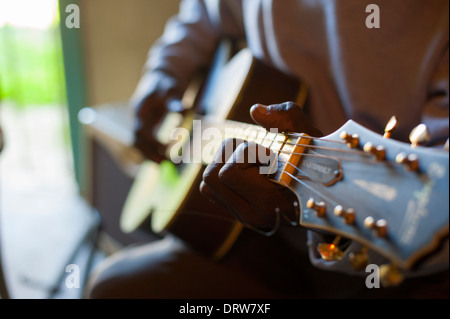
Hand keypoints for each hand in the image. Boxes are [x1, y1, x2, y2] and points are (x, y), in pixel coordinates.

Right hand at [132, 74, 183, 162]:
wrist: (161, 76)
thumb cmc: (167, 82)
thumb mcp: (171, 89)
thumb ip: (174, 101)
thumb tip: (182, 109)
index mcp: (140, 109)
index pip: (141, 130)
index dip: (151, 142)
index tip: (164, 150)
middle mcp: (137, 117)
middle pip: (137, 141)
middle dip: (148, 153)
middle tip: (164, 163)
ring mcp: (140, 122)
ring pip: (139, 143)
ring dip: (148, 155)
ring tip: (163, 164)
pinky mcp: (146, 126)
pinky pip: (144, 142)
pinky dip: (150, 151)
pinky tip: (161, 159)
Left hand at [200, 102, 322, 232]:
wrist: (324, 199)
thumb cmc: (318, 166)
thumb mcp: (311, 138)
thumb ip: (288, 119)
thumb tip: (256, 111)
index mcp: (271, 202)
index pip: (229, 172)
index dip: (248, 153)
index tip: (271, 154)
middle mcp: (254, 216)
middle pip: (213, 175)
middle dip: (233, 155)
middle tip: (259, 155)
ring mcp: (243, 218)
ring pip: (206, 182)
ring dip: (225, 163)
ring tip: (251, 162)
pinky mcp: (235, 213)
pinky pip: (208, 189)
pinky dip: (221, 173)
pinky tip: (244, 171)